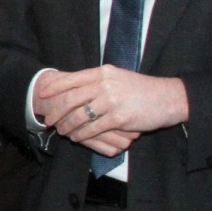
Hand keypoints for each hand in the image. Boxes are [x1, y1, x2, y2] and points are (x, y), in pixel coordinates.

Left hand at [34, 65, 186, 155]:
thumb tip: (73, 87)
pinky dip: (81, 134)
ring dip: (67, 126)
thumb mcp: (117, 77)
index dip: (54, 88)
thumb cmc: (141, 89)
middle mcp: (105, 84)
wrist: (169, 98)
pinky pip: (92, 128)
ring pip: (79, 116)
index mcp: (102, 73)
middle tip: (48, 120)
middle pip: (70, 99)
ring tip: (62, 131)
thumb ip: (97, 81)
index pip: (71, 79)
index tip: (42, 95)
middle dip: (55, 111)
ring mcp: (112, 101)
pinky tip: (77, 137)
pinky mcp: (120, 118)